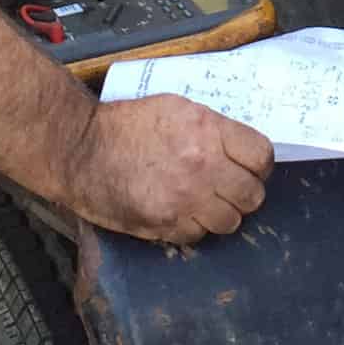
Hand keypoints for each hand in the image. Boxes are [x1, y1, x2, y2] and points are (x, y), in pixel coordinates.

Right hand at [71, 95, 273, 242]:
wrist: (82, 149)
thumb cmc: (126, 125)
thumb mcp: (176, 108)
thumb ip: (212, 128)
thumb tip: (239, 147)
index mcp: (208, 132)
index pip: (261, 156)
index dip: (259, 164)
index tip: (251, 167)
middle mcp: (203, 167)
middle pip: (252, 195)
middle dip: (244, 192)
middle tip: (229, 187)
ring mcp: (185, 200)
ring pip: (230, 222)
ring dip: (221, 214)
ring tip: (205, 202)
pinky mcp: (165, 225)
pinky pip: (198, 236)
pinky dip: (194, 228)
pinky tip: (180, 212)